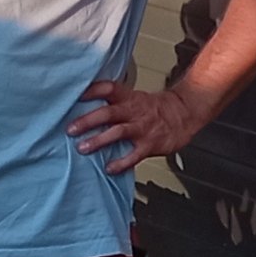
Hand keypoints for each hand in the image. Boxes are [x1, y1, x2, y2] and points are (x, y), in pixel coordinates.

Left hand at [70, 77, 209, 172]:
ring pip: (118, 132)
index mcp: (129, 98)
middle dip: (87, 121)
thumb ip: (115, 103)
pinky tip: (109, 168)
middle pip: (108, 112)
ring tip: (83, 148)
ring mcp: (142, 128)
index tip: (75, 96)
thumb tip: (86, 108)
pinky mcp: (150, 144)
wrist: (184, 114)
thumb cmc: (156, 109)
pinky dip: (121, 162)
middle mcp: (134, 111)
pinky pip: (134, 155)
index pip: (108, 89)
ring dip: (99, 140)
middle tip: (71, 129)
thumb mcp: (136, 98)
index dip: (92, 91)